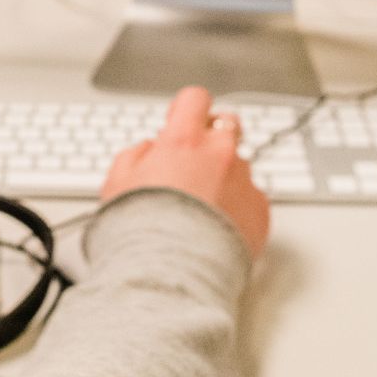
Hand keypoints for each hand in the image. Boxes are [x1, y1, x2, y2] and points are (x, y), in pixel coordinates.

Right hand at [101, 85, 270, 257]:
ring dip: (224, 178)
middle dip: (214, 137)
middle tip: (197, 162)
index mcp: (184, 140)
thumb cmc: (139, 234)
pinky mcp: (260, 211)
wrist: (170, 276)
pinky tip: (217, 230)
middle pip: (228, 124)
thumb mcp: (116, 184)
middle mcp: (220, 153)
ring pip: (239, 166)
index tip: (182, 122)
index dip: (187, 110)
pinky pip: (251, 200)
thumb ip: (136, 156)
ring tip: (203, 211)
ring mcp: (244, 181)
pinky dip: (238, 210)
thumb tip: (150, 150)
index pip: (195, 100)